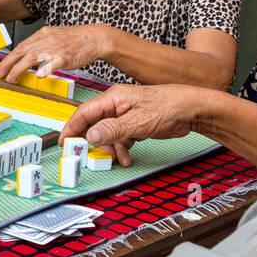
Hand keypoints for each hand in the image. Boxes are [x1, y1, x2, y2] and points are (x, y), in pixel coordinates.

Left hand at [0, 24, 111, 81]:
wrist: (95, 38)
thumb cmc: (75, 40)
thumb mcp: (53, 38)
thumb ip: (40, 46)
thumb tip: (26, 58)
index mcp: (43, 34)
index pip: (21, 46)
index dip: (9, 58)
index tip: (1, 68)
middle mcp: (47, 40)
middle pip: (23, 51)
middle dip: (9, 64)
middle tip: (0, 75)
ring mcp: (56, 48)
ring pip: (34, 57)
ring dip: (20, 68)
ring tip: (12, 78)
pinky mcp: (67, 56)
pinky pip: (55, 62)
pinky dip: (46, 68)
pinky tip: (39, 76)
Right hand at [59, 83, 202, 167]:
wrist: (191, 110)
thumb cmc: (168, 107)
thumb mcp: (137, 121)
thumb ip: (112, 129)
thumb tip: (91, 136)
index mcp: (113, 98)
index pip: (84, 112)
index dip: (72, 127)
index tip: (65, 141)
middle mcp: (116, 106)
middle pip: (94, 125)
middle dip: (94, 142)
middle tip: (93, 155)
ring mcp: (125, 115)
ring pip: (107, 134)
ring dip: (110, 148)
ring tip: (118, 158)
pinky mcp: (134, 124)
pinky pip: (120, 138)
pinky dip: (121, 149)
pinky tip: (126, 157)